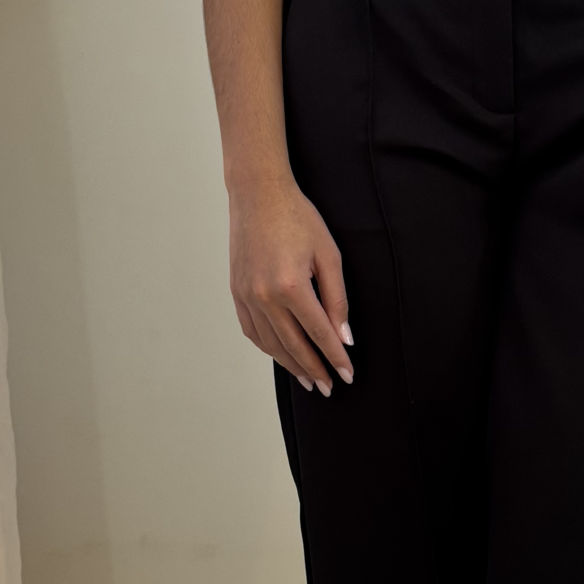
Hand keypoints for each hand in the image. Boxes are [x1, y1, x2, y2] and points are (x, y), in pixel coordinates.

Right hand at [229, 177, 353, 395]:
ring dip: (290, 364)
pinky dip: (268, 347)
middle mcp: (264, 296)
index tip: (347, 375)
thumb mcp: (329, 255)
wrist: (258, 196)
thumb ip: (337, 299)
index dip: (335, 358)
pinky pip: (252, 331)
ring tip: (308, 378)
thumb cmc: (298, 219)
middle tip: (329, 387)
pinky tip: (282, 355)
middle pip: (294, 346)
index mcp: (291, 287)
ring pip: (270, 344)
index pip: (319, 334)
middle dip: (314, 369)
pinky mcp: (237, 292)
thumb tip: (344, 337)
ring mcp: (246, 296)